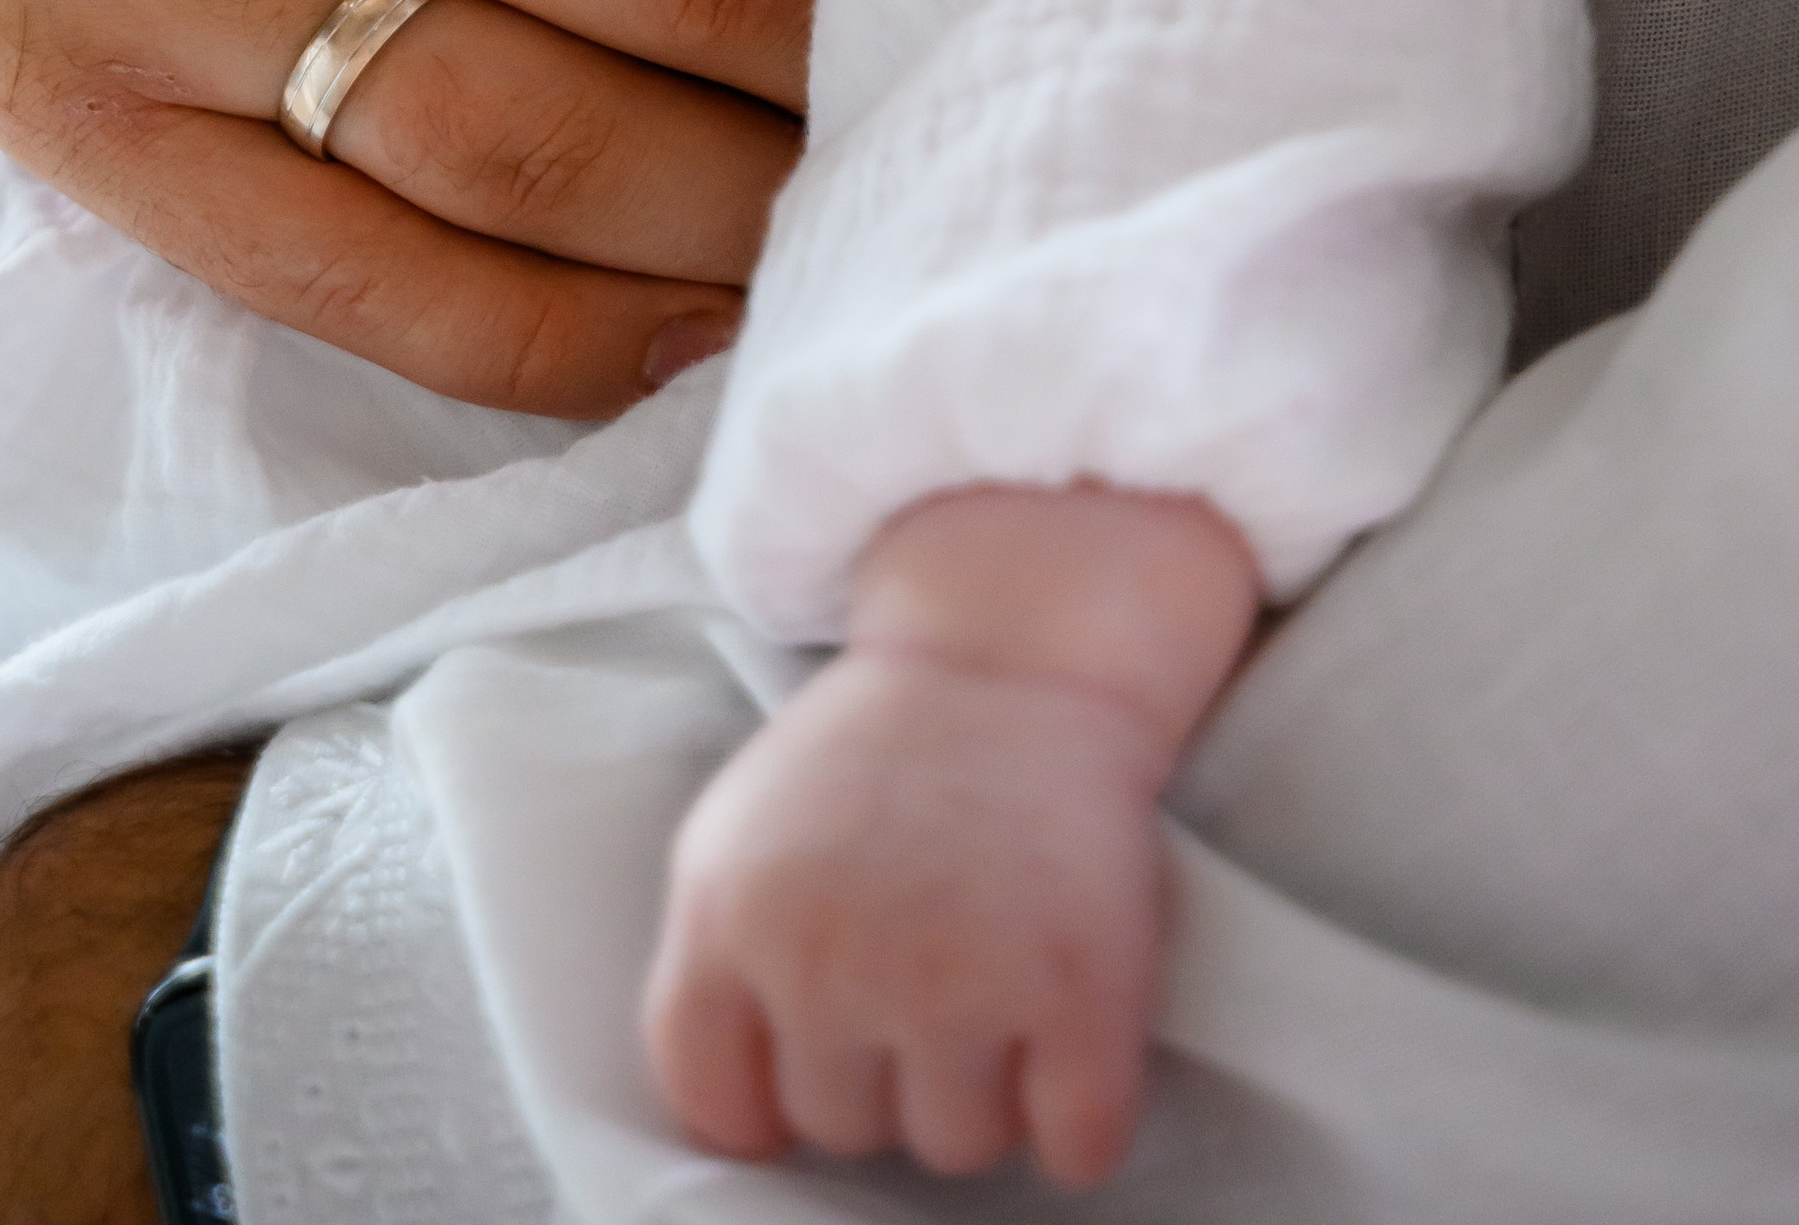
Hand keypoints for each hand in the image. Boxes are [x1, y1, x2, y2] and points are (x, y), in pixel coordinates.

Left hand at [644, 485, 1260, 1187]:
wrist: (1020, 648)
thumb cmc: (884, 749)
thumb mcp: (746, 828)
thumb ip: (718, 961)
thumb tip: (742, 1119)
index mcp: (731, 914)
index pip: (717, 1106)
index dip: (770, 1100)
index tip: (818, 1059)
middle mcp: (829, 957)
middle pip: (843, 1130)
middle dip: (887, 1071)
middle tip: (929, 965)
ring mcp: (955, 979)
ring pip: (955, 1149)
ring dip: (984, 1092)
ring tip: (999, 977)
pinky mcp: (1077, 990)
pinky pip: (1076, 1151)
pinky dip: (1082, 1119)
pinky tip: (1072, 1035)